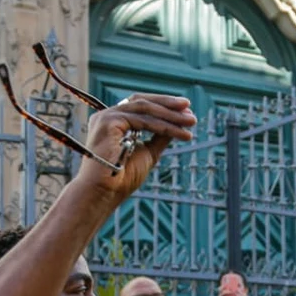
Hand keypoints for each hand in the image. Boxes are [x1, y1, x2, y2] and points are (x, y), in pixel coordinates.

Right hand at [73, 94, 196, 200]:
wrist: (104, 193)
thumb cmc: (122, 179)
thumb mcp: (148, 153)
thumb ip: (160, 136)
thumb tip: (178, 124)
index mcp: (114, 123)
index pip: (141, 107)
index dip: (163, 106)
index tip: (185, 112)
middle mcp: (108, 116)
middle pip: (142, 102)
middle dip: (168, 105)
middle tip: (190, 110)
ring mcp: (107, 117)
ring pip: (145, 109)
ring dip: (170, 115)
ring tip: (190, 122)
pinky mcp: (108, 121)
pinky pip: (142, 119)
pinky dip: (163, 125)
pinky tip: (179, 132)